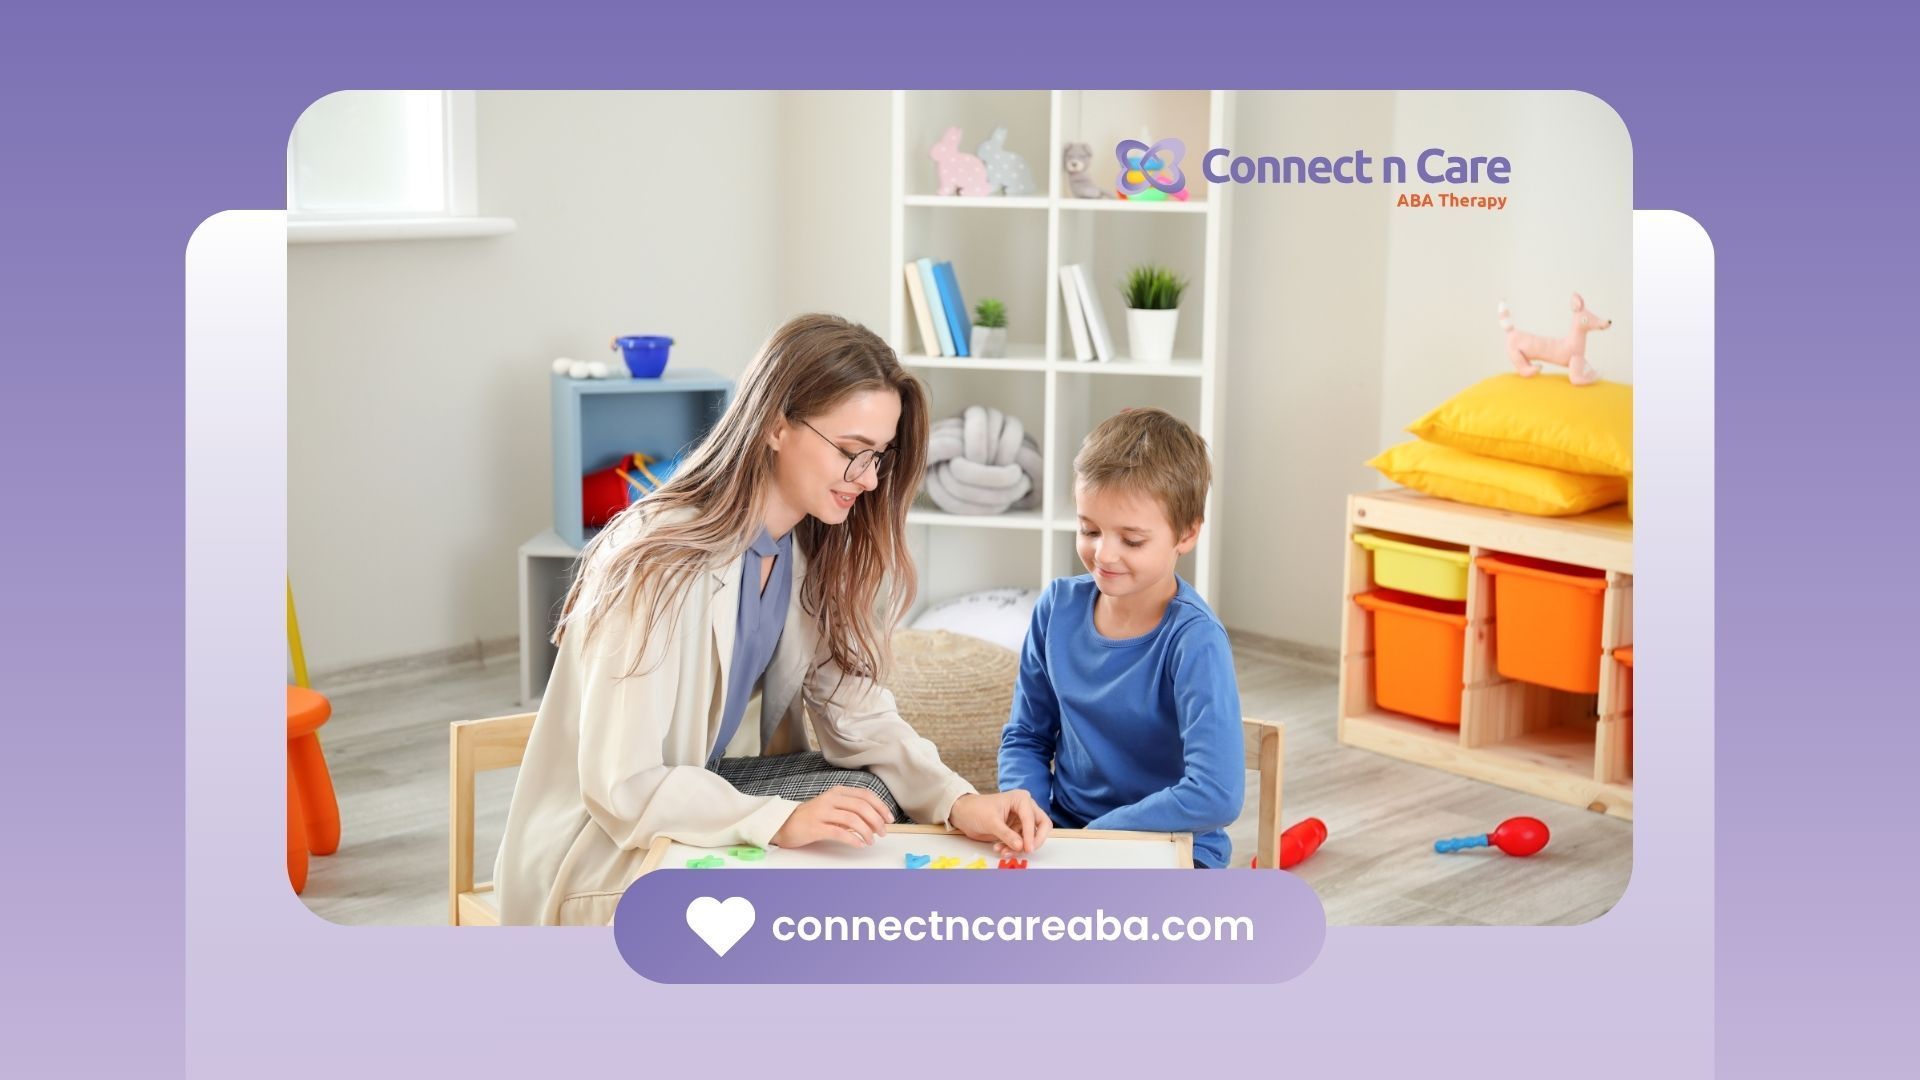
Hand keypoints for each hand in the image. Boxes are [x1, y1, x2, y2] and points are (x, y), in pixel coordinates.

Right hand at [770, 786, 892, 848]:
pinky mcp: (815, 827)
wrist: (784, 824)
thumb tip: (876, 820)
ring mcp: (822, 812)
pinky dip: (853, 839)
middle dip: (876, 821)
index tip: (889, 819)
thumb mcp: (833, 807)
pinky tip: (859, 844)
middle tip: (882, 832)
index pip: (865, 795)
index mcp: (837, 792)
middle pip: (861, 807)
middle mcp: (830, 799)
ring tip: (871, 841)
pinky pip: (839, 832)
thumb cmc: (812, 817)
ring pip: (852, 819)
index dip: (880, 807)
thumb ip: (851, 810)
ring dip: (866, 831)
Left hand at [948, 790, 1051, 855]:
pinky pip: (1022, 842)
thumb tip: (1021, 846)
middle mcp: (1025, 808)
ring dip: (1020, 847)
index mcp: (1021, 799)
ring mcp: (1022, 820)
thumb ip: (1007, 834)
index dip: (1031, 834)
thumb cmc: (976, 810)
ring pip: (1031, 837)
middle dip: (1034, 840)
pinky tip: (1000, 849)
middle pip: (1042, 825)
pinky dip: (1014, 848)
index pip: (1033, 818)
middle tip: (1027, 851)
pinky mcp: (1016, 830)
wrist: (964, 815)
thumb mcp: (991, 822)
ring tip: (1003, 852)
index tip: (1027, 848)